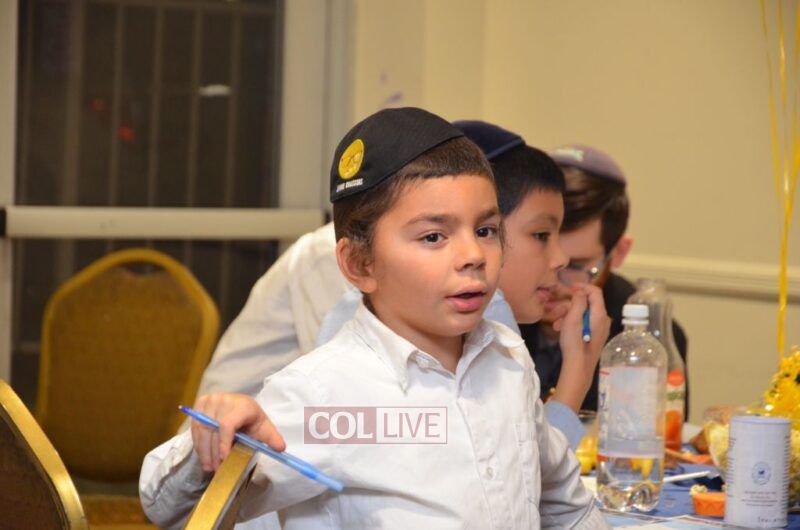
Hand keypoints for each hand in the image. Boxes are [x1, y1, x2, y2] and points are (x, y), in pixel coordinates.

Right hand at [190, 393, 285, 471]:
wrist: (239, 405)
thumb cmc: (252, 419)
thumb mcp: (264, 428)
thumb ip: (272, 439)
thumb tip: (281, 448)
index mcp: (242, 405)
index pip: (227, 425)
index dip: (223, 443)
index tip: (224, 459)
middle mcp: (224, 400)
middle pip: (213, 430)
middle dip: (213, 453)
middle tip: (216, 469)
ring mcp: (210, 401)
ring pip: (202, 430)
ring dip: (204, 451)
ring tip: (209, 467)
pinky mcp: (200, 404)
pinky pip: (195, 427)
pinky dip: (198, 443)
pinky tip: (203, 457)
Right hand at [551, 284, 610, 411]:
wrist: (578, 367)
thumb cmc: (575, 343)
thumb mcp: (573, 319)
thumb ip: (578, 302)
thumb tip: (580, 291)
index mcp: (600, 314)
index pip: (595, 291)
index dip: (582, 286)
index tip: (569, 287)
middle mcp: (603, 320)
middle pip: (587, 303)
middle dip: (569, 304)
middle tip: (555, 310)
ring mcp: (600, 329)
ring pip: (583, 313)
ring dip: (567, 314)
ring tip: (555, 323)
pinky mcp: (595, 336)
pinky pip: (584, 322)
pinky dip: (572, 322)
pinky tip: (560, 329)